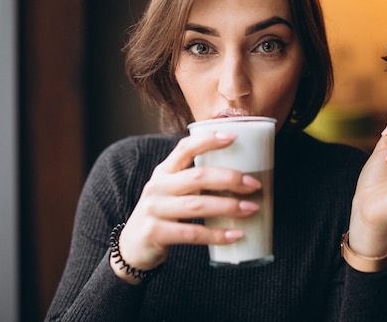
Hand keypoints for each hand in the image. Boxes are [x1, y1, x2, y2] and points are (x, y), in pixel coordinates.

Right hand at [110, 131, 260, 282]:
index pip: (185, 148)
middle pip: (198, 176)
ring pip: (197, 204)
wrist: (131, 248)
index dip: (208, 140)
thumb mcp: (172, 191)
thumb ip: (195, 181)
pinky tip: (235, 235)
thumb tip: (241, 175)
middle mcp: (157, 187)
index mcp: (164, 172)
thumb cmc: (163, 215)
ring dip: (229, 206)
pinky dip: (217, 235)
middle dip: (230, 178)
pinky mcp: (155, 233)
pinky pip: (192, 233)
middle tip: (254, 184)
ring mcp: (154, 210)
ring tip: (251, 208)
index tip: (234, 137)